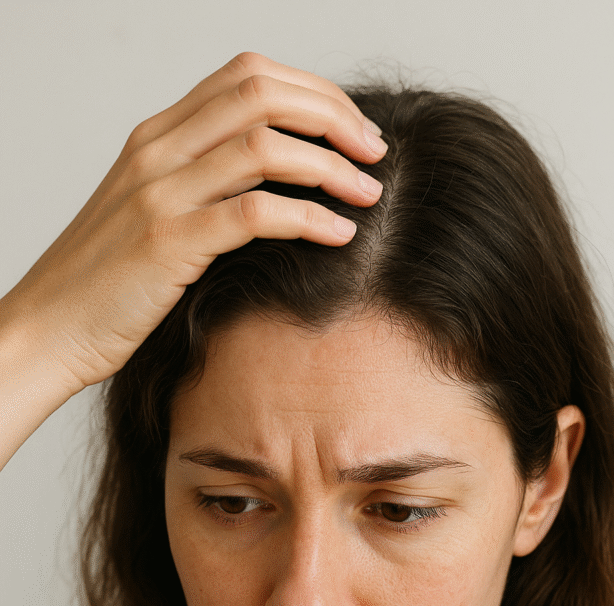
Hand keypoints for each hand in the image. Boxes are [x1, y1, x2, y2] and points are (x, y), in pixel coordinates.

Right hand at [2, 51, 386, 391]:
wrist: (47, 330)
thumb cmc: (105, 284)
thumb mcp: (150, 215)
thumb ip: (202, 187)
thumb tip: (275, 186)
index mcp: (156, 136)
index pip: (246, 77)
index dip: (312, 93)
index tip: (352, 129)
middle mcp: (158, 151)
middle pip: (263, 94)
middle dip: (333, 115)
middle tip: (375, 151)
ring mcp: (160, 193)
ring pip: (265, 147)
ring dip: (332, 166)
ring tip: (370, 194)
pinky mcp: (168, 242)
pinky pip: (255, 213)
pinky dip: (309, 219)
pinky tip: (340, 236)